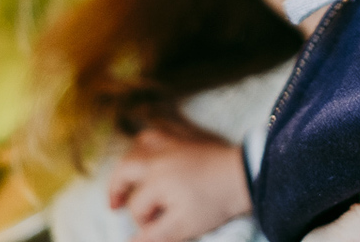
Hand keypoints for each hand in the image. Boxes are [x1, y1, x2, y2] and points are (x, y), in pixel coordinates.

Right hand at [107, 127, 250, 241]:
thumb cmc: (216, 201)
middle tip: (115, 205)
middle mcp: (157, 157)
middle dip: (117, 188)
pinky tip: (153, 150)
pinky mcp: (186, 135)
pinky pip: (162, 128)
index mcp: (155, 180)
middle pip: (125, 169)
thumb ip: (153, 236)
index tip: (157, 230)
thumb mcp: (184, 226)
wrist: (244, 174)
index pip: (137, 207)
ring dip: (130, 160)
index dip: (143, 223)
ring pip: (139, 143)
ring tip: (130, 176)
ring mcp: (171, 142)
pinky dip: (152, 139)